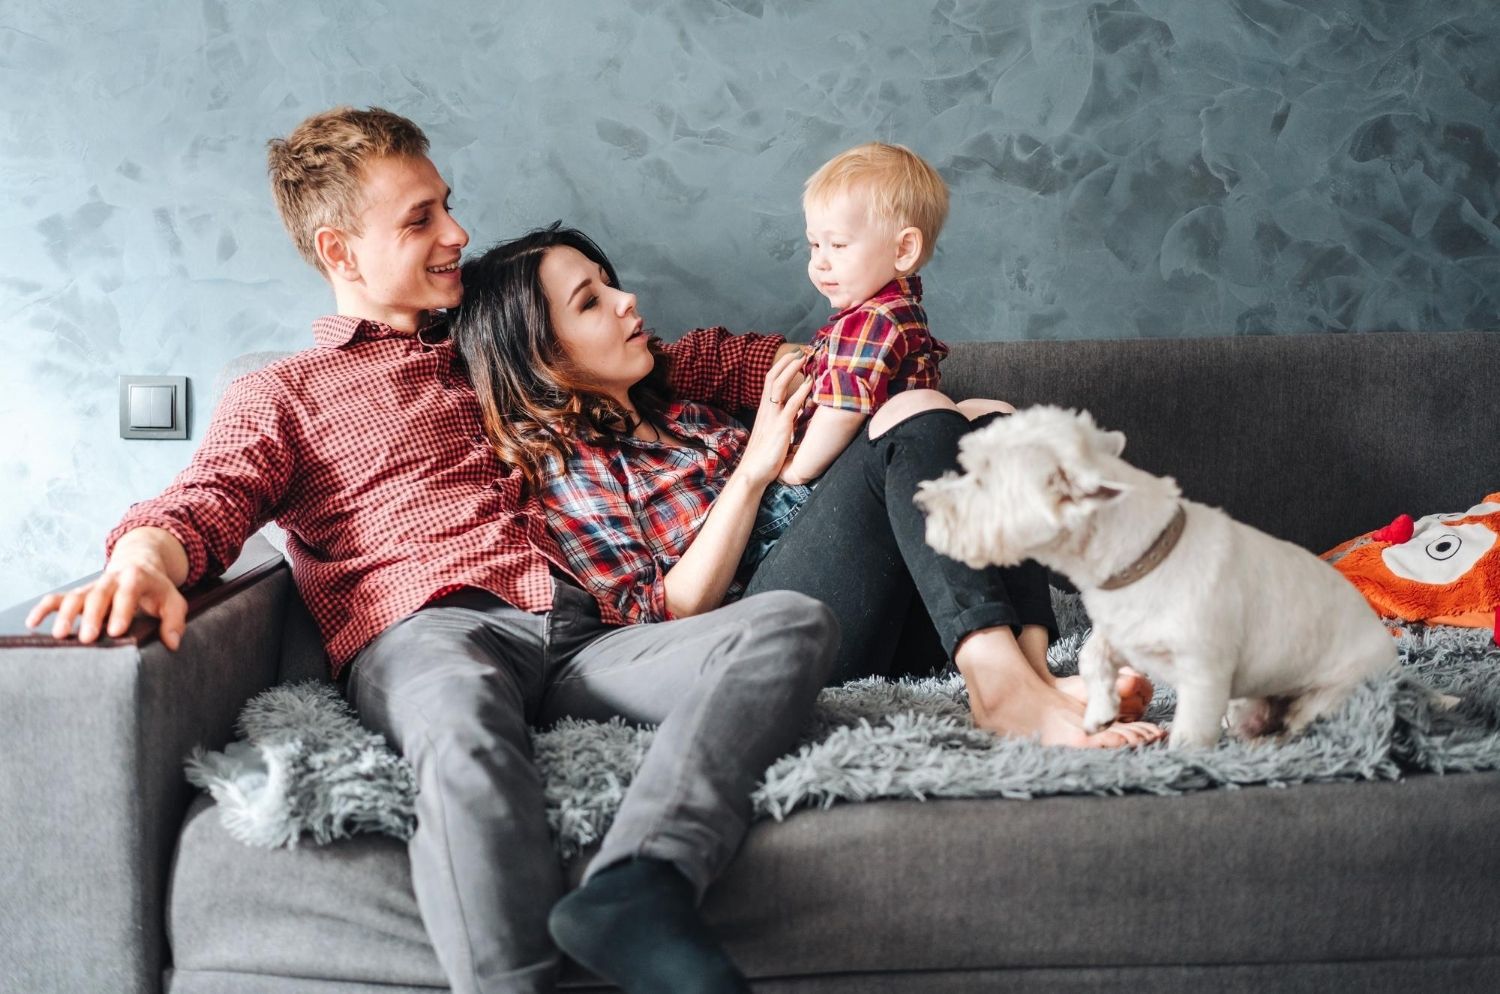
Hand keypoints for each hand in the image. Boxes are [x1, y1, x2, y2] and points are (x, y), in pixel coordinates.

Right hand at [25, 527, 189, 649]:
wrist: (139, 565)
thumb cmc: (157, 590)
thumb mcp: (174, 601)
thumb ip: (174, 621)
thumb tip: (172, 644)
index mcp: (136, 578)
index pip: (128, 593)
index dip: (121, 611)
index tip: (116, 631)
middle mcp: (110, 580)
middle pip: (98, 595)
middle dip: (91, 617)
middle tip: (87, 639)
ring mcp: (91, 586)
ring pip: (75, 597)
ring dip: (65, 615)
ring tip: (60, 637)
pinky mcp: (78, 593)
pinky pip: (57, 598)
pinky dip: (44, 608)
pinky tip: (33, 623)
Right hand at [736, 349, 813, 488]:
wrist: (752, 474)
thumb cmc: (764, 458)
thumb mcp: (773, 435)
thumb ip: (782, 423)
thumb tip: (795, 416)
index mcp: (764, 411)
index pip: (769, 381)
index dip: (781, 367)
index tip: (794, 356)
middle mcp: (766, 410)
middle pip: (773, 377)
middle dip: (787, 362)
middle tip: (802, 350)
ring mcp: (772, 418)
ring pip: (779, 386)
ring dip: (792, 370)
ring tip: (805, 358)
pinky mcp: (780, 428)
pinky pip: (791, 405)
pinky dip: (801, 392)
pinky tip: (810, 384)